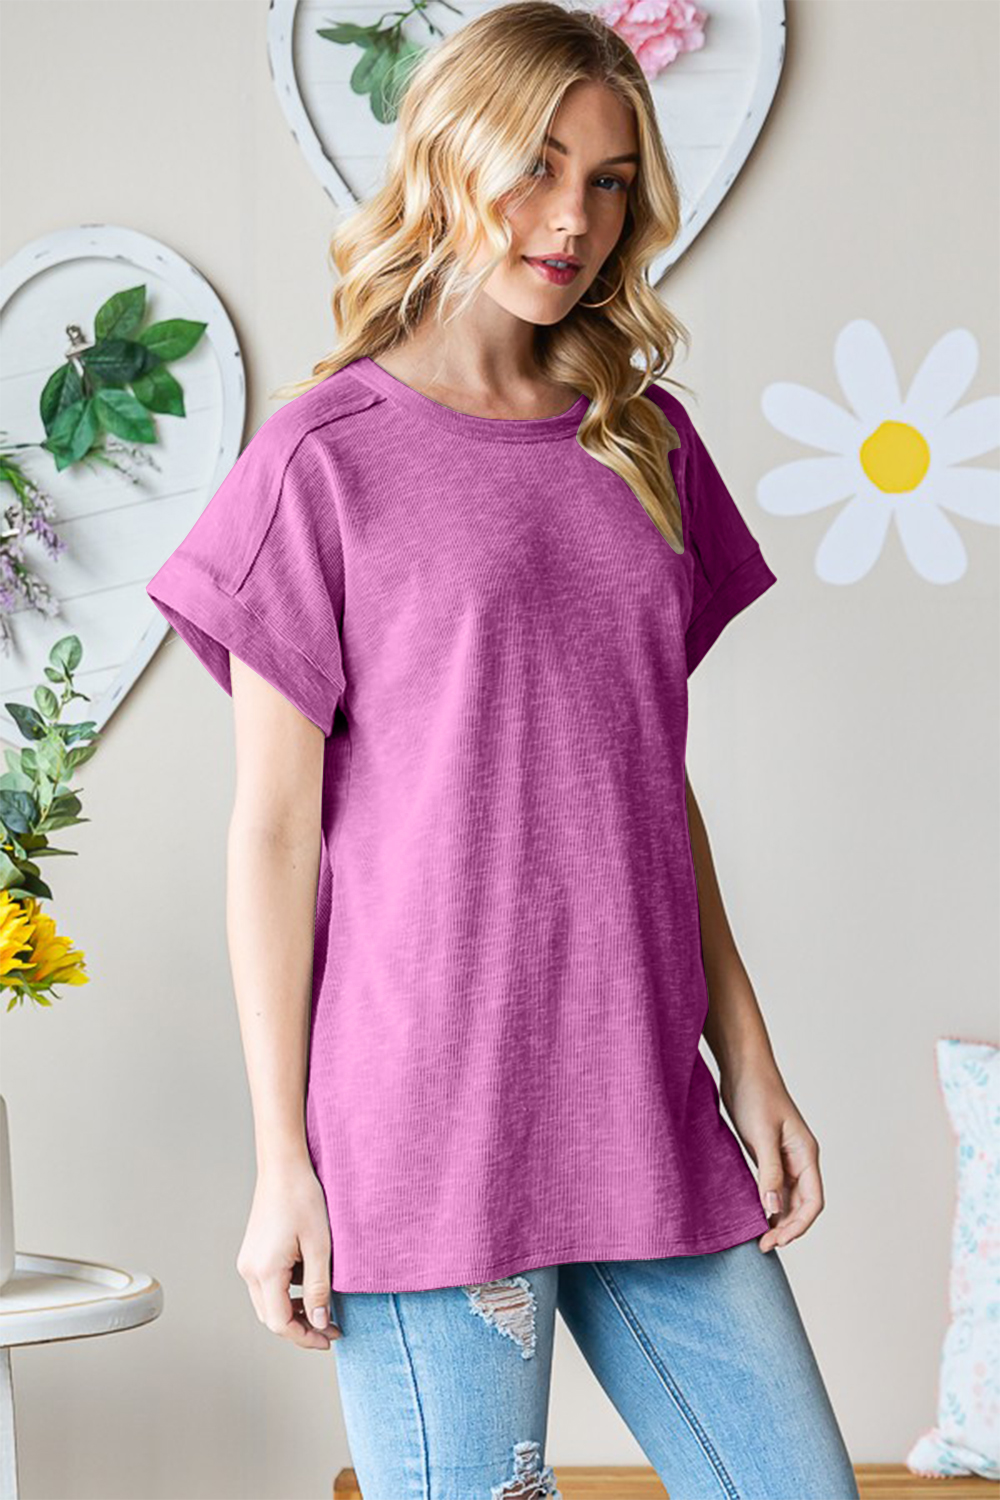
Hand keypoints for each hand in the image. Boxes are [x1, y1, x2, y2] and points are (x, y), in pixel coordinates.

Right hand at [236, 1159, 340, 1348]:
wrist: (283, 1167)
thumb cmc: (303, 1199)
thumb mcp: (320, 1246)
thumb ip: (319, 1288)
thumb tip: (320, 1322)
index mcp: (265, 1271)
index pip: (281, 1323)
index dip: (305, 1337)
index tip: (328, 1338)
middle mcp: (250, 1270)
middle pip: (272, 1317)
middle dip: (301, 1328)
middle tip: (330, 1328)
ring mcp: (248, 1261)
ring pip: (268, 1303)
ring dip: (294, 1312)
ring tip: (323, 1308)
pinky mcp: (252, 1253)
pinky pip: (267, 1286)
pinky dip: (287, 1294)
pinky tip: (308, 1285)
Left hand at [719, 1062, 824, 1251]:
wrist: (742, 1068)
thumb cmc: (756, 1094)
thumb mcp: (762, 1134)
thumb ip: (769, 1171)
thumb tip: (774, 1208)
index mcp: (806, 1154)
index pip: (813, 1202)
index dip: (799, 1226)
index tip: (777, 1240)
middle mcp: (799, 1159)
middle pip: (802, 1205)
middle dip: (786, 1228)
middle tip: (763, 1245)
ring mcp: (784, 1158)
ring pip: (788, 1199)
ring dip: (777, 1219)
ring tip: (758, 1237)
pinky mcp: (767, 1154)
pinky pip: (772, 1187)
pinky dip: (766, 1203)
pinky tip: (752, 1213)